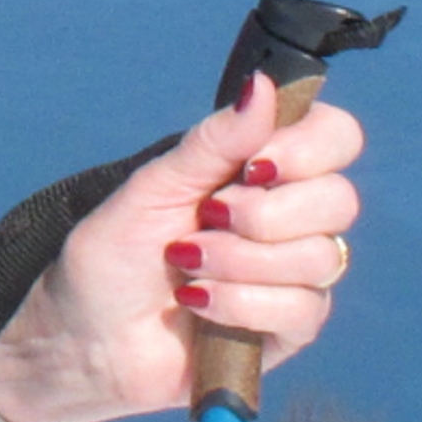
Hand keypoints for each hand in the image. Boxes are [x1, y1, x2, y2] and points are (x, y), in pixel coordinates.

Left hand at [0, 73, 362, 421]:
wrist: (82, 337)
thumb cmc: (110, 259)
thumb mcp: (153, 188)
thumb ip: (214, 142)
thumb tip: (265, 84)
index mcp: (259, 171)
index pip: (335, 138)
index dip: (309, 148)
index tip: (254, 166)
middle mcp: (286, 218)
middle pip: (339, 199)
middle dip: (265, 214)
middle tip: (206, 220)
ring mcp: (292, 276)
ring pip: (321, 257)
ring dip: (240, 261)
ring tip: (186, 265)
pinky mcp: (288, 330)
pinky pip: (303, 309)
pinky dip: (241, 303)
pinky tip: (197, 303)